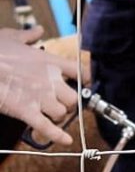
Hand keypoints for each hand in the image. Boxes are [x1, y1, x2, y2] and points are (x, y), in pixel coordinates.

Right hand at [0, 27, 79, 144]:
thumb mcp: (11, 36)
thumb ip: (28, 36)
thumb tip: (37, 30)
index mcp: (50, 62)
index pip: (81, 72)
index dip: (86, 80)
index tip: (84, 84)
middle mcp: (49, 80)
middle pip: (75, 98)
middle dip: (69, 103)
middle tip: (59, 103)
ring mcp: (39, 97)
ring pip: (62, 113)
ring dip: (58, 116)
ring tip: (49, 114)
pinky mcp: (25, 110)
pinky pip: (47, 127)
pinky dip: (57, 136)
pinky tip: (65, 141)